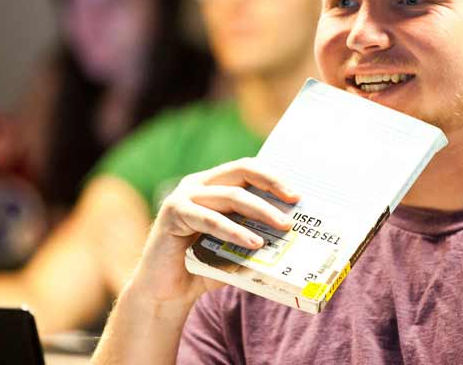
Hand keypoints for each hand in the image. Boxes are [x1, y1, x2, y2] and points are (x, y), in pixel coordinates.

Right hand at [127, 157, 299, 305]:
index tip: (297, 195)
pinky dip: (235, 230)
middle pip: (241, 171)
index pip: (247, 168)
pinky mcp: (173, 213)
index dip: (273, 177)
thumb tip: (294, 233)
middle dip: (272, 183)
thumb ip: (257, 234)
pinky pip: (211, 219)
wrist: (165, 293)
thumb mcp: (236, 246)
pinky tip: (254, 243)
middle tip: (295, 202)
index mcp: (213, 184)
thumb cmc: (203, 267)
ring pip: (231, 196)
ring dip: (261, 210)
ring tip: (283, 226)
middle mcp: (197, 183)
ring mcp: (183, 196)